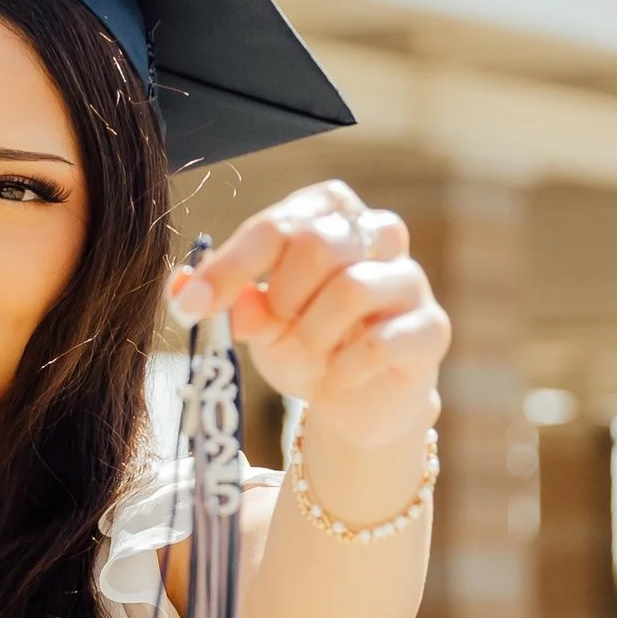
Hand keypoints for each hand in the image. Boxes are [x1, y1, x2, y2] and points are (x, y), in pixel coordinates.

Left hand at [168, 181, 448, 450]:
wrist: (355, 403)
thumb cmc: (308, 345)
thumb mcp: (260, 325)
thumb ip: (232, 303)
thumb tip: (185, 286)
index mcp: (329, 214)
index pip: (279, 224)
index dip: (231, 266)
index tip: (192, 306)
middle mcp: (377, 233)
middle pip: (320, 243)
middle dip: (283, 299)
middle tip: (280, 329)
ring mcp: (410, 278)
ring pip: (353, 288)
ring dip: (314, 336)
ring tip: (313, 355)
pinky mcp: (431, 328)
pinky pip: (382, 341)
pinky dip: (345, 368)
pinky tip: (338, 378)